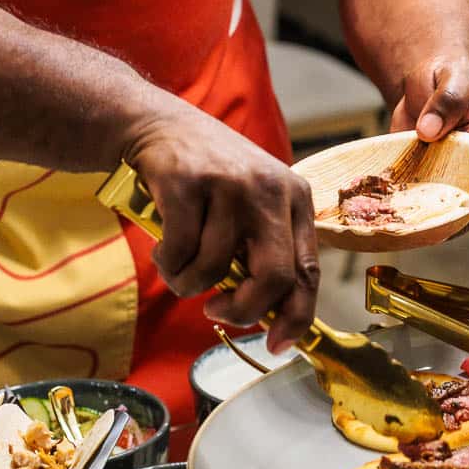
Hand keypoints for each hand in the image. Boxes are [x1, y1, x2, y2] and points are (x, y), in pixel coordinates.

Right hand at [121, 103, 318, 351]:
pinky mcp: (188, 183)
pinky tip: (164, 249)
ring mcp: (229, 185)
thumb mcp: (254, 201)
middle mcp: (269, 189)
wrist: (160, 125)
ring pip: (214, 269)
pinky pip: (179, 252)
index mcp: (294, 196)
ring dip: (188, 283)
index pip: (308, 271)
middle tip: (217, 311)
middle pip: (274, 277)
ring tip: (179, 266)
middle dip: (243, 310)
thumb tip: (271, 317)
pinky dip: (168, 263)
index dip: (295, 317)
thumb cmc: (210, 176)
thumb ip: (267, 248)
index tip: (277, 344)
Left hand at [390, 58, 468, 214]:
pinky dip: (409, 206)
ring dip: (434, 214)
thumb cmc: (449, 75)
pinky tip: (394, 212)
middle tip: (441, 217)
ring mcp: (450, 173)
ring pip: (448, 204)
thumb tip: (428, 131)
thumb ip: (446, 100)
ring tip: (415, 222)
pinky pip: (420, 198)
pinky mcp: (425, 177)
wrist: (425, 82)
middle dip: (463, 210)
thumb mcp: (453, 76)